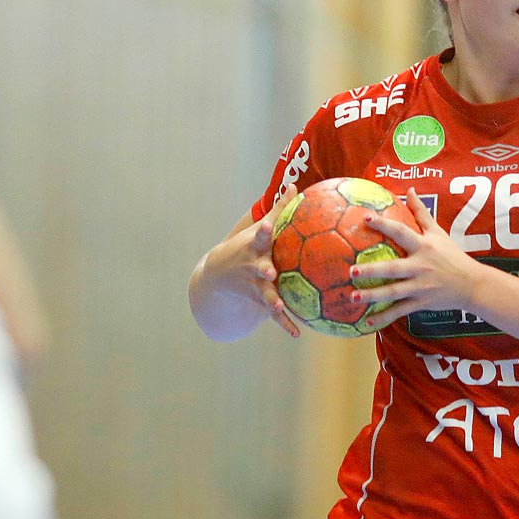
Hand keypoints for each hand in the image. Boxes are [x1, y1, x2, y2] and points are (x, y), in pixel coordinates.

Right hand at [214, 195, 299, 337]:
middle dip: (264, 269)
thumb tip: (295, 185)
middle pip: (259, 267)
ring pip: (265, 294)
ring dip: (272, 301)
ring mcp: (255, 285)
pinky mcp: (259, 301)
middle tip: (270, 272)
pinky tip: (298, 333)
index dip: (265, 230)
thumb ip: (279, 209)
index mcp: (256, 247)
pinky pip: (274, 315)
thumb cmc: (249, 246)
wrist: (220, 276)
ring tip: (279, 307)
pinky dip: (285, 324)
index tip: (269, 226)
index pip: (260, 236)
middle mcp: (254, 266)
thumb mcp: (260, 229)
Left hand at [351, 192, 480, 331]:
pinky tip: (366, 322)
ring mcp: (420, 287)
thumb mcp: (439, 233)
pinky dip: (383, 318)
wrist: (472, 285)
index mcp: (423, 247)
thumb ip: (421, 212)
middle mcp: (420, 267)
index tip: (365, 218)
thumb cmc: (453, 256)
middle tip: (351, 271)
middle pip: (393, 268)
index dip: (383, 225)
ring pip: (393, 292)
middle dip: (372, 270)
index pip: (401, 233)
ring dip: (373, 296)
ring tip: (353, 297)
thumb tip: (409, 189)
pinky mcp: (421, 303)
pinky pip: (399, 311)